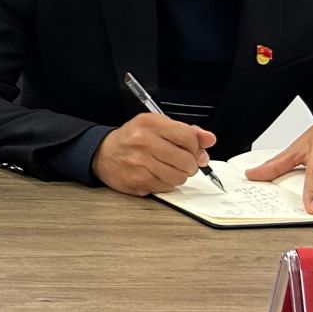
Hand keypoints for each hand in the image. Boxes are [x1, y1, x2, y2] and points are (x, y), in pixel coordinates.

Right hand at [90, 114, 216, 195]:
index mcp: (151, 124)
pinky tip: (157, 174)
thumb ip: (186, 131)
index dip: (196, 147)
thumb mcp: (157, 125)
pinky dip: (166, 183)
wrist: (103, 153)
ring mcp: (139, 164)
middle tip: (181, 161)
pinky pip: (166, 187)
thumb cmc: (133, 138)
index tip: (192, 149)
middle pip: (187, 160)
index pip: (188, 137)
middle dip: (190, 164)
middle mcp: (144, 142)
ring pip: (179, 177)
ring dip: (179, 175)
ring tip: (168, 168)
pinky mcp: (137, 182)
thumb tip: (209, 139)